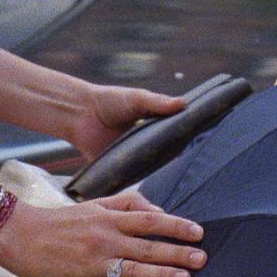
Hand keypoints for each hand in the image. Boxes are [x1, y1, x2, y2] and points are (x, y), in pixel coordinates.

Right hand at [0, 188, 204, 276]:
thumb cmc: (60, 221)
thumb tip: (158, 212)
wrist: (20, 237)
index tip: (198, 232)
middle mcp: (104, 240)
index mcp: (107, 218)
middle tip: (202, 258)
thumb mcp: (94, 204)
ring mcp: (95, 264)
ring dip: (163, 276)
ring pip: (135, 271)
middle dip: (177, 252)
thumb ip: (126, 204)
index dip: (176, 225)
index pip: (149, 220)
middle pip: (148, 246)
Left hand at [65, 84, 184, 166]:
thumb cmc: (110, 101)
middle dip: (173, 155)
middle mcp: (146, 144)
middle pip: (165, 153)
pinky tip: (145, 177)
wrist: (80, 114)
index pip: (174, 135)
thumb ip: (158, 102)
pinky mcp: (120, 170)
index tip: (196, 139)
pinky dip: (137, 178)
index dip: (184, 138)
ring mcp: (133, 158)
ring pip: (150, 167)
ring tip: (168, 168)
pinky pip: (131, 178)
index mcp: (154, 126)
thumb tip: (183, 103)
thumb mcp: (137, 98)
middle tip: (185, 156)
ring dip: (156, 168)